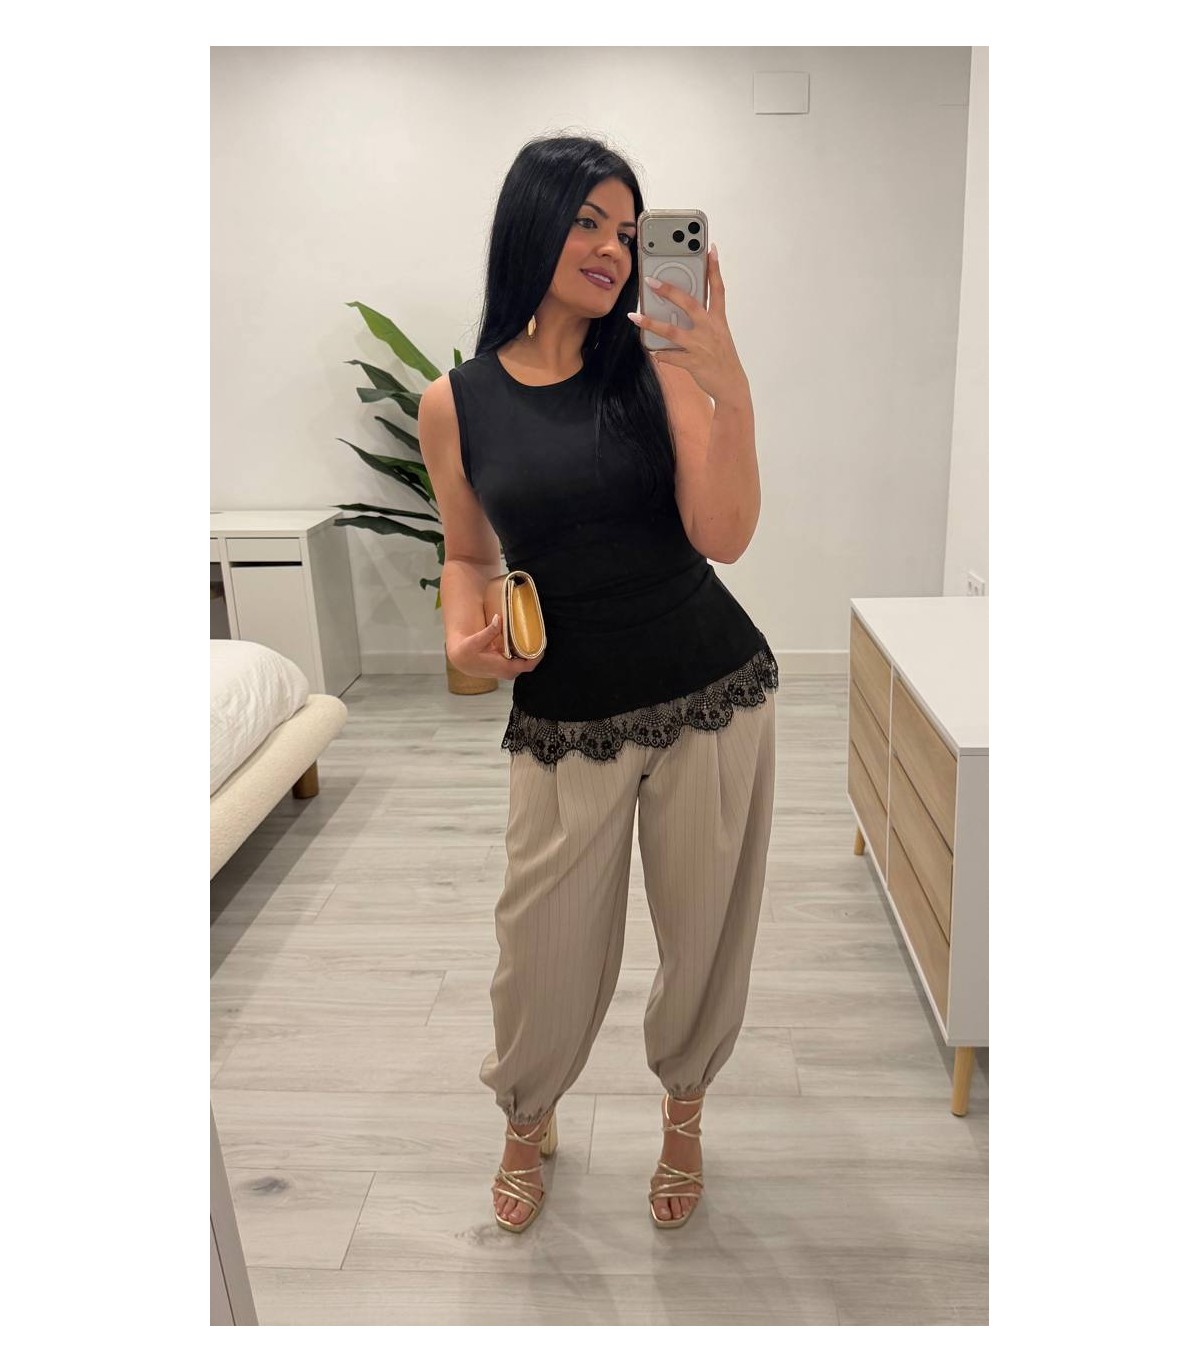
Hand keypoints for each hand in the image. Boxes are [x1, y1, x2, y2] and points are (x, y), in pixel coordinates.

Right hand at [450, 615, 541, 679]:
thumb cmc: (467, 652)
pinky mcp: (505, 666)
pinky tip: (526, 640)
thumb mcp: (476, 641)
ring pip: (524, 661)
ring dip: (530, 650)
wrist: (461, 658)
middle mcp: (508, 671)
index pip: (528, 665)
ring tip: (535, 636)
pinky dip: (524, 651)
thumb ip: (489, 631)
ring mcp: (507, 670)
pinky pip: (520, 659)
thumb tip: (498, 619)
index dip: (538, 656)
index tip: (543, 643)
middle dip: (536, 650)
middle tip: (540, 635)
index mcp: (504, 668)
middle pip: (529, 663)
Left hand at [629, 245, 749, 405]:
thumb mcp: (718, 334)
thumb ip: (703, 319)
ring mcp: (701, 346)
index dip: (714, 268)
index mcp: (718, 319)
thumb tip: (679, 308)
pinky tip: (652, 350)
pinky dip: (660, 353)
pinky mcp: (693, 363)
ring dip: (651, 323)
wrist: (731, 385)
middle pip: (689, 304)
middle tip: (650, 281)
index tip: (709, 248)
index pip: (717, 288)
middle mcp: (710, 329)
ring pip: (673, 331)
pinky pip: (671, 356)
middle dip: (669, 291)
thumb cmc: (721, 357)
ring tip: (635, 316)